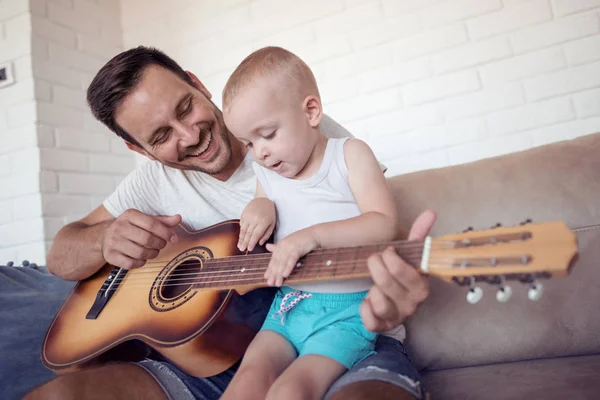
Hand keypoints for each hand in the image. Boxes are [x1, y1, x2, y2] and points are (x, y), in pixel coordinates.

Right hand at [102, 209, 180, 269]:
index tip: (173, 238)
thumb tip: (178, 218)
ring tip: (153, 251)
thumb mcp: (145, 220)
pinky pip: (131, 264)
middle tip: (162, 245)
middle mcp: (119, 227)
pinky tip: (142, 258)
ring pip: (140, 253)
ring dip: (152, 254)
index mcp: (129, 215)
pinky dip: (141, 263)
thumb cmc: (131, 227)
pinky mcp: (110, 256)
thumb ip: (162, 221)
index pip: (152, 224)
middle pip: (147, 239)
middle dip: (160, 244)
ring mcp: (113, 242)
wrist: (105, 236)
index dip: (166, 233)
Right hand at [238, 198, 275, 251]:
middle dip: (245, 242)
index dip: (252, 243)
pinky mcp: (243, 214)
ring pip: (243, 230)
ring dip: (241, 238)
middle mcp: (254, 219)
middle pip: (248, 233)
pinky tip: (241, 237)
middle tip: (242, 250)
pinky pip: (241, 224)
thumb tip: (260, 243)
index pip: (256, 234)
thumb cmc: (270, 212)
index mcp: (263, 221)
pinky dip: (241, 231)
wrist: (263, 199)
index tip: (249, 249)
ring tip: (239, 246)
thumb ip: (267, 234)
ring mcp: (248, 216)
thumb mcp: (272, 223)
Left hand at [264, 229, 318, 286]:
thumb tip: (267, 246)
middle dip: (273, 273)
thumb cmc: (302, 239)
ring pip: (283, 262)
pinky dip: (288, 267)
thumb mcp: (288, 243)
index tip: (266, 278)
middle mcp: (283, 246)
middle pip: (277, 262)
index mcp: (280, 245)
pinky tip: (285, 275)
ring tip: (277, 283)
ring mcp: (290, 247)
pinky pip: (292, 260)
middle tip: (270, 283)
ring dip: (279, 273)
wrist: (314, 234)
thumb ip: (278, 247)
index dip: (270, 269)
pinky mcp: (297, 249)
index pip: (273, 259)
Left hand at [361, 210, 435, 331]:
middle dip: (375, 268)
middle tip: (373, 260)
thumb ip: (418, 234)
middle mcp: (412, 304)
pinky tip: (366, 301)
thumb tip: (430, 212)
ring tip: (373, 285)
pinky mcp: (382, 327)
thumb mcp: (408, 254)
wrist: (390, 295)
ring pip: (379, 303)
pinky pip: (371, 322)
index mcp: (421, 286)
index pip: (406, 272)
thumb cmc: (399, 273)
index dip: (391, 260)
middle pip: (387, 284)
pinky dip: (365, 310)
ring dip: (372, 290)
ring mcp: (397, 317)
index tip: (387, 251)